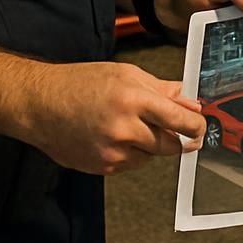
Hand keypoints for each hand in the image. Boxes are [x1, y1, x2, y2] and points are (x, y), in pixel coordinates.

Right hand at [18, 61, 205, 175]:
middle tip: (172, 127)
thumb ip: (162, 90)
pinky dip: (130, 153)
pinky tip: (113, 136)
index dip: (196, 126)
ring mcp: (112, 152)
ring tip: (129, 124)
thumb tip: (191, 102)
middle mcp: (124, 128)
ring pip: (150, 156)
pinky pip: (130, 164)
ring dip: (150, 144)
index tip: (201, 127)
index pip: (180, 119)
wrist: (41, 104)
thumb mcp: (126, 75)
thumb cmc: (81, 83)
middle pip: (170, 144)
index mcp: (133, 99)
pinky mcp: (102, 167)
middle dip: (176, 137)